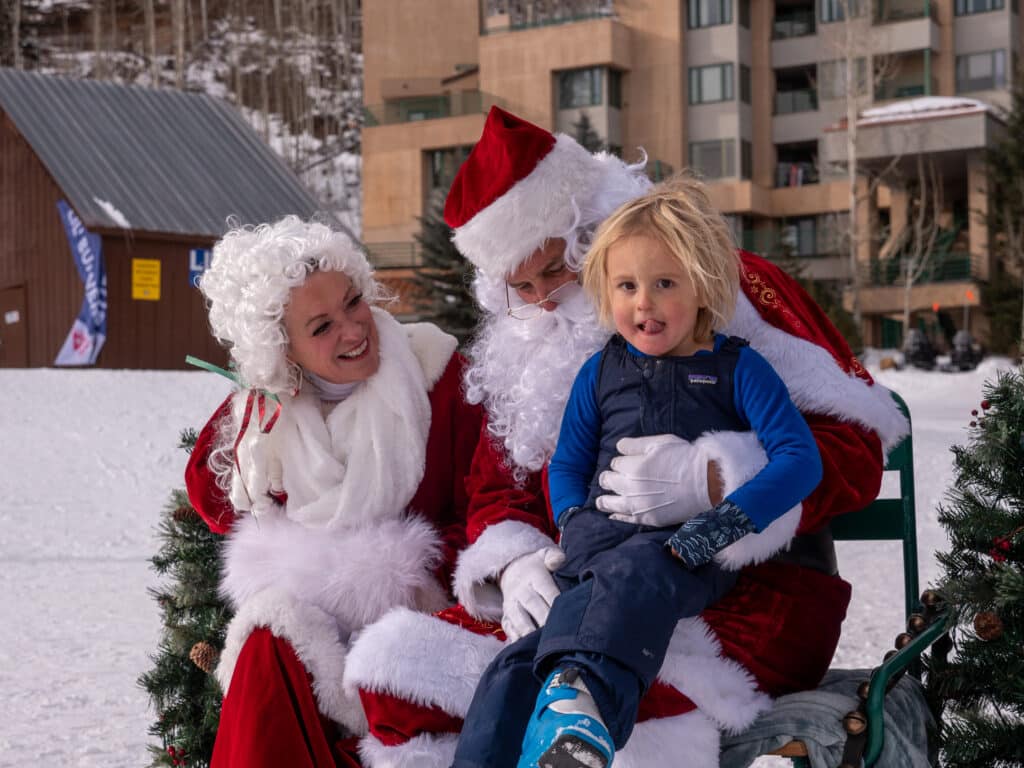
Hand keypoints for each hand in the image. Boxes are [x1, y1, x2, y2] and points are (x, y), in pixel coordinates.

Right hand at [498, 547, 565, 640]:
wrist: (511, 571)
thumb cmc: (536, 567)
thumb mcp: (544, 555)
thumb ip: (554, 556)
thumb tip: (558, 561)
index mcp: (534, 576)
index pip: (547, 590)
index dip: (557, 603)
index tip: (568, 615)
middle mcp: (521, 591)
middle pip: (534, 606)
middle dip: (545, 620)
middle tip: (559, 634)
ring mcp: (512, 605)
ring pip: (520, 620)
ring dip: (530, 632)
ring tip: (541, 645)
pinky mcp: (506, 617)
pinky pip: (509, 629)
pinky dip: (516, 639)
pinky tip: (526, 650)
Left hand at [596, 434, 713, 526]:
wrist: (707, 483)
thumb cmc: (686, 458)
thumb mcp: (661, 442)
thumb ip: (636, 444)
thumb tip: (619, 446)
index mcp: (633, 466)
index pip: (615, 464)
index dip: (619, 463)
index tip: (626, 463)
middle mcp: (631, 487)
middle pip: (607, 481)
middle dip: (608, 478)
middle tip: (611, 479)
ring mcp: (637, 505)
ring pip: (608, 503)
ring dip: (604, 500)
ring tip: (602, 500)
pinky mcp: (647, 519)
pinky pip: (623, 520)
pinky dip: (615, 517)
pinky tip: (612, 516)